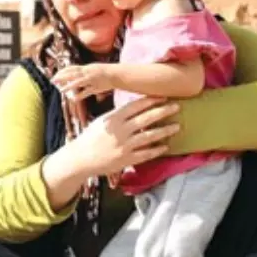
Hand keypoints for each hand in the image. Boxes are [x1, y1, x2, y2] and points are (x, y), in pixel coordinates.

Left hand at [55, 64, 117, 101]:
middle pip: (72, 74)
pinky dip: (80, 95)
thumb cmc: (104, 72)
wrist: (116, 74)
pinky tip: (73, 99)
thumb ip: (83, 72)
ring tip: (60, 89)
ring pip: (78, 82)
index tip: (55, 75)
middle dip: (62, 77)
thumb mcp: (92, 69)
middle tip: (53, 80)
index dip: (63, 71)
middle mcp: (87, 73)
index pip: (71, 68)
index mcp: (85, 68)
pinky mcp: (95, 87)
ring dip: (69, 86)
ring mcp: (91, 80)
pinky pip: (87, 92)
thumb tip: (75, 73)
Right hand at [66, 97, 180, 177]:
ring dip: (165, 131)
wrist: (80, 159)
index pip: (135, 106)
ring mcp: (124, 146)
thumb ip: (118, 115)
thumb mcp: (102, 121)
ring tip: (177, 126)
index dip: (151, 101)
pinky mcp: (126, 160)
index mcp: (113, 118)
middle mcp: (120, 131)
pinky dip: (156, 150)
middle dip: (163, 111)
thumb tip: (136, 106)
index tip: (163, 96)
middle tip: (177, 106)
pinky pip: (145, 154)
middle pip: (146, 119)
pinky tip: (166, 146)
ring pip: (149, 136)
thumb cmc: (91, 138)